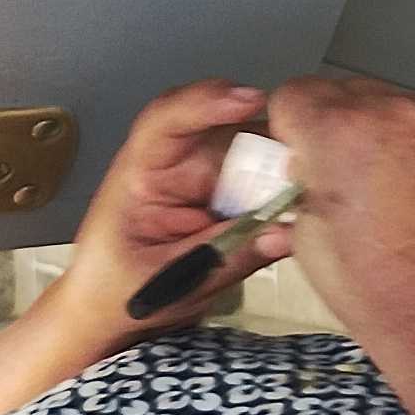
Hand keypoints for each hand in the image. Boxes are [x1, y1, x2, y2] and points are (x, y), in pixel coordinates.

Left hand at [64, 78, 297, 324]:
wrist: (105, 314)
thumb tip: (285, 234)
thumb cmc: (117, 293)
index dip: (206, 103)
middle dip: (267, 138)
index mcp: (141, 175)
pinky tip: (300, 206)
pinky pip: (258, 183)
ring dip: (280, 167)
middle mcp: (174, 166)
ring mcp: (200, 179)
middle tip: (306, 158)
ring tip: (309, 189)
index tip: (248, 100)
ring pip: (249, 154)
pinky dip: (281, 191)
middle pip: (224, 131)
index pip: (166, 121)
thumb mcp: (169, 284)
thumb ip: (227, 258)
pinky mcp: (222, 196)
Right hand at [262, 72, 414, 347]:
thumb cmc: (379, 285)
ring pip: (385, 103)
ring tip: (373, 183)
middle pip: (340, 92)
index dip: (288, 129)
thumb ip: (296, 191)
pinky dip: (409, 145)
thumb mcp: (305, 237)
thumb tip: (296, 182)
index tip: (294, 155)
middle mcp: (389, 114)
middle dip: (328, 126)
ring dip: (371, 131)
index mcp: (338, 132)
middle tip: (331, 173)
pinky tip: (407, 188)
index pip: (292, 94)